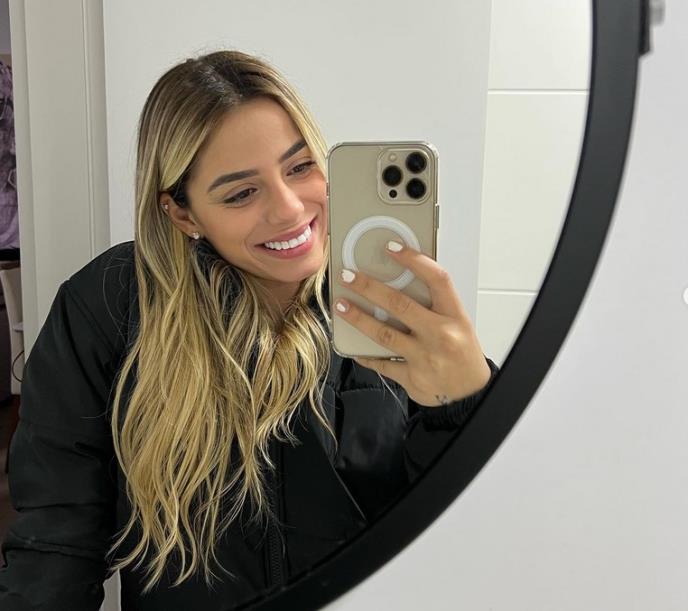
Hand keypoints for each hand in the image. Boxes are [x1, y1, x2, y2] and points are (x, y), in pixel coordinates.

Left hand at [334, 241, 490, 406]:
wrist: (471, 394)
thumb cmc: (462, 353)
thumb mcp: (458, 323)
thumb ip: (434, 306)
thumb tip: (397, 282)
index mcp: (455, 316)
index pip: (437, 279)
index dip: (414, 260)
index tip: (391, 248)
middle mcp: (440, 334)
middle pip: (400, 304)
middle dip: (369, 287)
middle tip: (348, 275)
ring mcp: (425, 357)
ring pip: (384, 333)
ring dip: (359, 318)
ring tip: (342, 306)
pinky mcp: (412, 378)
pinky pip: (382, 363)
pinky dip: (365, 354)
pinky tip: (353, 346)